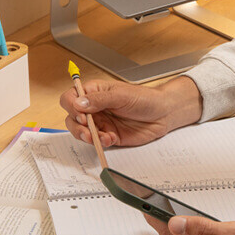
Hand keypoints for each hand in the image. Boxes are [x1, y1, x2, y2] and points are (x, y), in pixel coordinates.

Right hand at [60, 75, 201, 147]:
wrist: (163, 114)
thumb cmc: (144, 98)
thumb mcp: (122, 95)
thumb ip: (100, 99)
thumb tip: (79, 103)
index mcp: (94, 92)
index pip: (71, 97)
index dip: (72, 107)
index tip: (81, 115)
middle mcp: (94, 107)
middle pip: (72, 117)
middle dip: (77, 126)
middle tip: (88, 130)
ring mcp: (100, 122)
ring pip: (81, 132)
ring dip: (87, 136)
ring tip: (100, 137)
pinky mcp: (108, 135)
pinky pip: (96, 142)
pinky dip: (100, 142)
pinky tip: (111, 139)